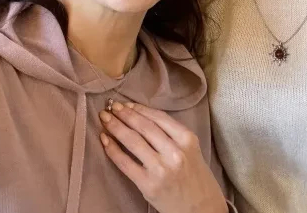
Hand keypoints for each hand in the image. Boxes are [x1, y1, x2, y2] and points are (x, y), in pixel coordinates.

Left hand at [99, 102, 226, 212]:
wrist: (201, 208)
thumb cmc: (195, 177)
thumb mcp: (191, 149)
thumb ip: (172, 134)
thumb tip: (141, 117)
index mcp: (187, 139)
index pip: (159, 117)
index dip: (140, 109)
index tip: (126, 104)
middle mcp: (174, 152)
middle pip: (144, 126)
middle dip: (124, 114)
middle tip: (111, 107)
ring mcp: (160, 168)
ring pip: (133, 141)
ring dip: (116, 127)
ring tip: (105, 118)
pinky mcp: (148, 185)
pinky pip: (125, 163)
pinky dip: (113, 150)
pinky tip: (105, 140)